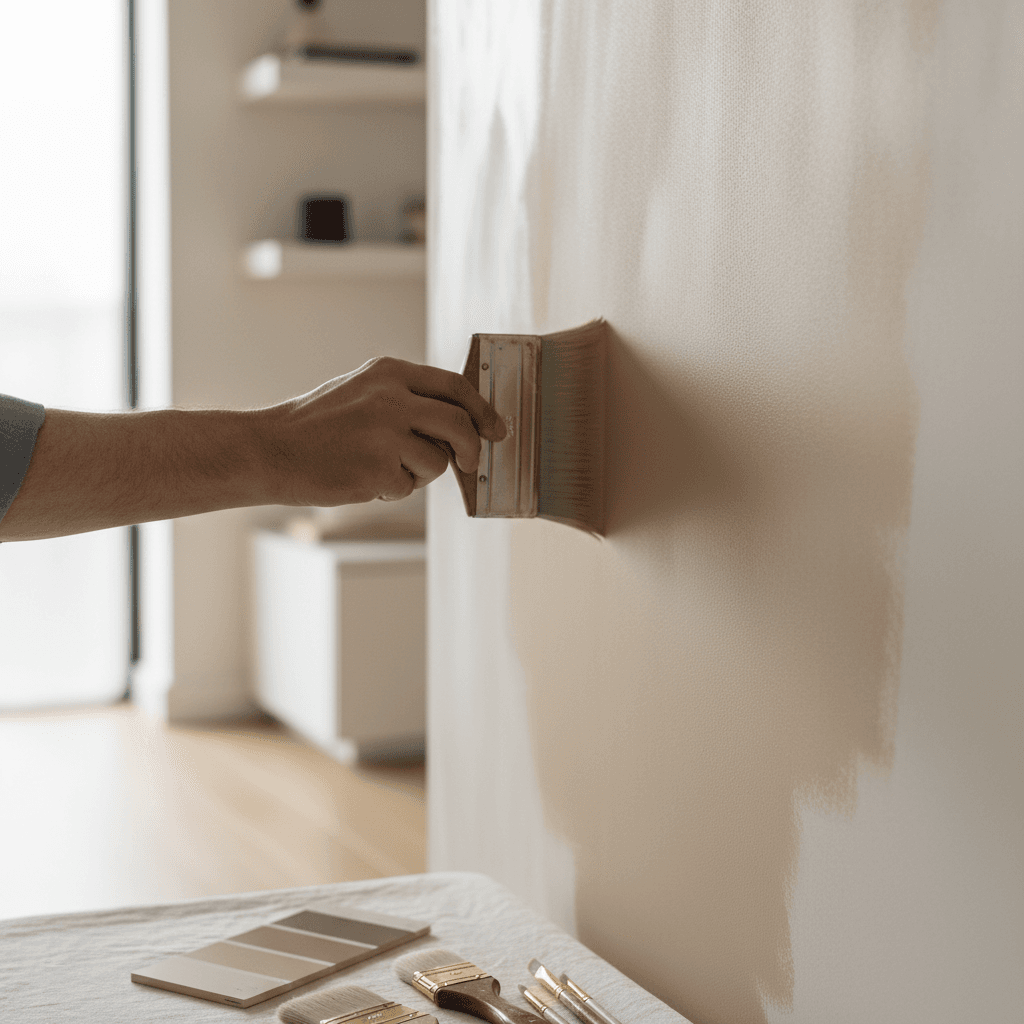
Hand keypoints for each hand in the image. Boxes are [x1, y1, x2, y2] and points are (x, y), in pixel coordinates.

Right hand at [257, 356, 506, 506]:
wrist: (270, 449)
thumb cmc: (320, 425)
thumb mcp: (364, 391)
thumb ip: (409, 399)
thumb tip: (464, 425)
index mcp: (390, 372)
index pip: (454, 386)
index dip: (483, 410)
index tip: (497, 430)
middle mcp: (391, 398)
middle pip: (459, 425)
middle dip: (471, 450)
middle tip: (470, 464)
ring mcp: (384, 434)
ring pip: (436, 462)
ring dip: (417, 474)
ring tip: (380, 466)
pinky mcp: (375, 469)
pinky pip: (406, 488)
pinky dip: (390, 490)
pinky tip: (360, 478)